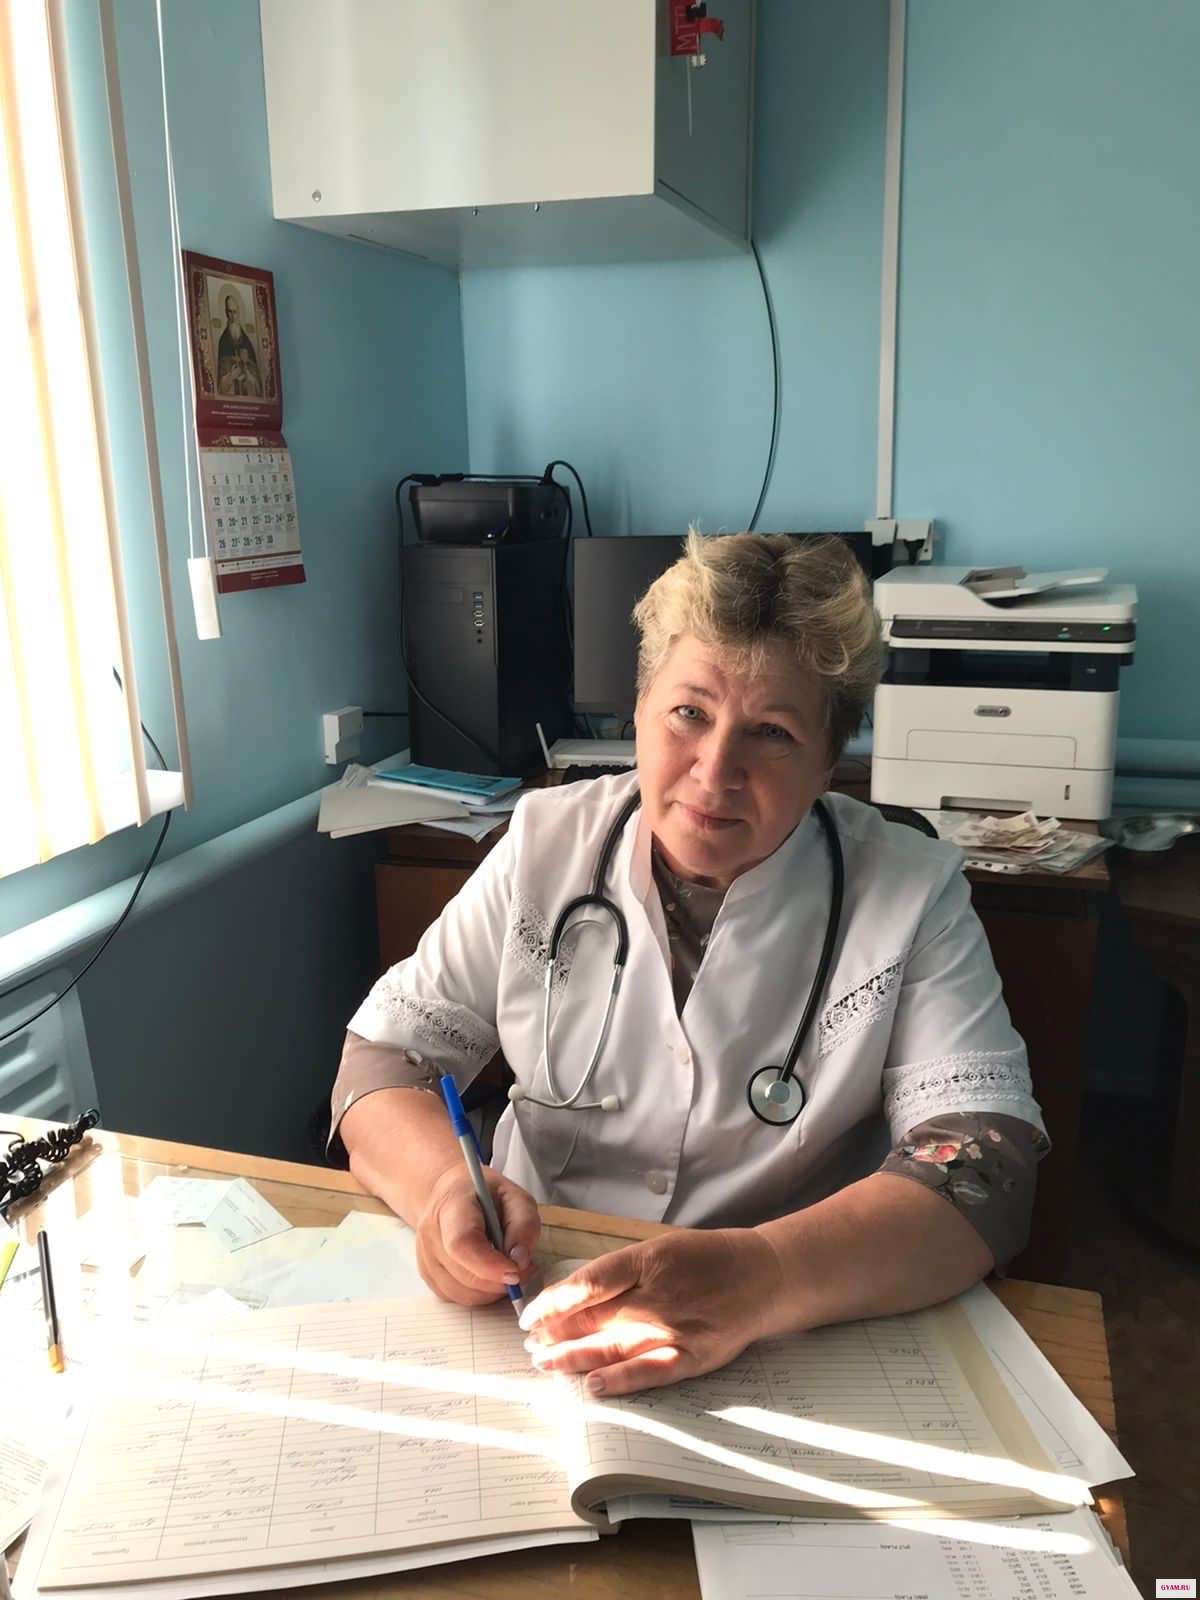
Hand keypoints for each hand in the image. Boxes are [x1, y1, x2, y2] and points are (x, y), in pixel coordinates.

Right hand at [415, 1166, 540, 1306]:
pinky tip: (489, 1275)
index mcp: (451, 1205)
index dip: (490, 1265)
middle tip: (523, 1270)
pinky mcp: (427, 1274)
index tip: (516, 1270)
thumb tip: (519, 1261)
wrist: (451, 1195)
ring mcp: (424, 1256)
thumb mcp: (515, 1197)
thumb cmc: (486, 1196)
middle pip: (463, 1274)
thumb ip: (523, 1224)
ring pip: (461, 1292)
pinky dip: (479, 1294)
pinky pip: (456, 1297)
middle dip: (499, 1281)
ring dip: (491, 1291)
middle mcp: (431, 1232)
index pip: (462, 1244)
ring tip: (507, 1270)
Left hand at [519, 1228, 782, 1396]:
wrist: (764, 1275)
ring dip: (575, 1357)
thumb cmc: (706, 1258)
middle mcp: (659, 1295)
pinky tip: (593, 1386)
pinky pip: (651, 1372)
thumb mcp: (661, 1250)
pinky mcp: (694, 1357)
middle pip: (596, 1318)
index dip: (554, 1301)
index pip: (589, 1283)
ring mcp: (676, 1329)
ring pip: (615, 1346)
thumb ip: (621, 1274)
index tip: (530, 1315)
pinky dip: (622, 1380)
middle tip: (529, 1346)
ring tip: (544, 1364)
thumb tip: (575, 1297)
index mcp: (649, 1260)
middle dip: (557, 1334)